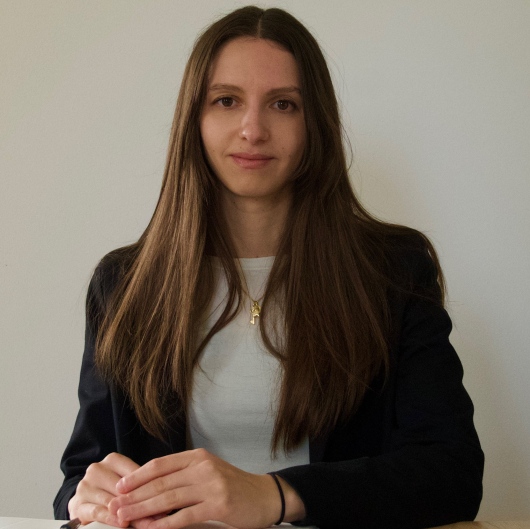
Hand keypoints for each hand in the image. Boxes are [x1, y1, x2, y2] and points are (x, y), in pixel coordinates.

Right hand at [68, 452, 160, 527]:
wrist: (84, 500)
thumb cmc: (111, 489)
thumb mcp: (126, 484)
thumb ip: (141, 488)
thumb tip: (166, 501)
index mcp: (112, 460)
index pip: (135, 473)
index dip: (152, 487)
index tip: (167, 500)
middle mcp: (97, 469)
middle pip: (124, 489)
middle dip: (143, 504)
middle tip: (160, 516)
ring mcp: (85, 486)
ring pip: (112, 501)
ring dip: (130, 514)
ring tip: (147, 523)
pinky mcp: (78, 504)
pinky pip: (98, 511)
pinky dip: (112, 519)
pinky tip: (123, 523)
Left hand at [108, 448, 305, 528]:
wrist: (264, 495)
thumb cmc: (232, 485)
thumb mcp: (208, 472)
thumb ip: (183, 476)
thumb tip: (150, 487)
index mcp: (197, 457)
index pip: (161, 465)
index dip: (138, 476)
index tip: (119, 487)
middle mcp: (202, 467)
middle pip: (161, 483)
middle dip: (135, 496)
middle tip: (115, 507)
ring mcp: (211, 485)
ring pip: (169, 499)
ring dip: (144, 510)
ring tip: (127, 519)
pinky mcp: (218, 504)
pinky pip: (185, 516)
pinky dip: (165, 525)